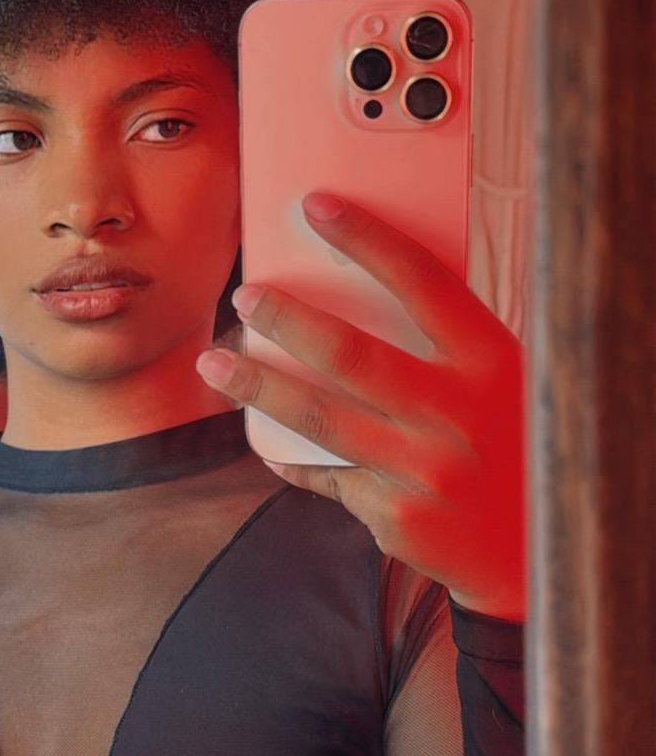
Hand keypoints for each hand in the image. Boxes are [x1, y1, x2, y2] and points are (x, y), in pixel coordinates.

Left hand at [195, 192, 525, 621]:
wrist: (541, 549)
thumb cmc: (514, 444)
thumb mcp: (504, 383)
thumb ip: (447, 347)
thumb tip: (355, 291)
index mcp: (491, 363)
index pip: (423, 284)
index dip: (367, 240)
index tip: (316, 206)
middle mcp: (458, 414)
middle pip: (350, 354)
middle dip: (287, 320)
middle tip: (246, 298)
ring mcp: (425, 470)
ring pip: (319, 419)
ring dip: (257, 387)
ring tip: (215, 365)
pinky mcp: (398, 518)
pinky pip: (328, 475)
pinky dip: (295, 456)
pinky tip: (270, 442)